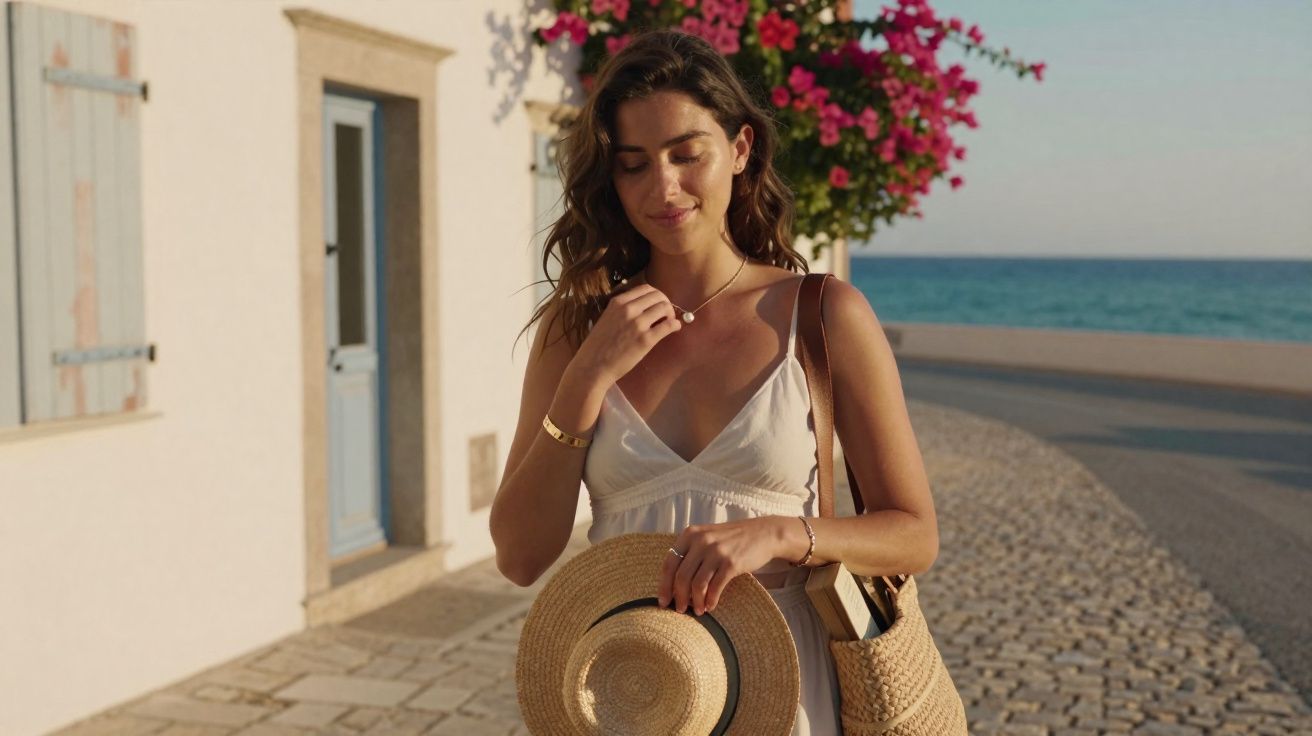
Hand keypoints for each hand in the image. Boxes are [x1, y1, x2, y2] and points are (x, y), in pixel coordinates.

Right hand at [572, 283, 681, 385]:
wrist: (592, 366)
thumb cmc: (597, 346)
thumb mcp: (606, 318)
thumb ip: (622, 311)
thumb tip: (643, 308)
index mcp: (618, 302)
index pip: (645, 288)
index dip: (656, 295)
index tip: (658, 303)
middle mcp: (628, 309)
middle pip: (658, 296)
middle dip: (665, 303)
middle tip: (666, 313)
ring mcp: (637, 324)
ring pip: (664, 308)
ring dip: (671, 313)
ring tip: (669, 322)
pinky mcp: (646, 340)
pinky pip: (668, 326)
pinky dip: (675, 325)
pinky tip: (674, 329)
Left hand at [658, 517, 784, 615]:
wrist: (762, 533)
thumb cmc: (732, 539)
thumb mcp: (707, 537)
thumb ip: (690, 553)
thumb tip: (672, 584)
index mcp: (690, 534)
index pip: (669, 563)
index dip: (664, 585)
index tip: (663, 602)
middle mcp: (701, 541)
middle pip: (681, 576)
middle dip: (678, 597)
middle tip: (680, 610)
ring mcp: (717, 551)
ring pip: (697, 584)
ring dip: (695, 602)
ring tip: (697, 611)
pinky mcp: (732, 563)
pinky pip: (715, 587)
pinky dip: (711, 600)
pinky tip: (710, 606)